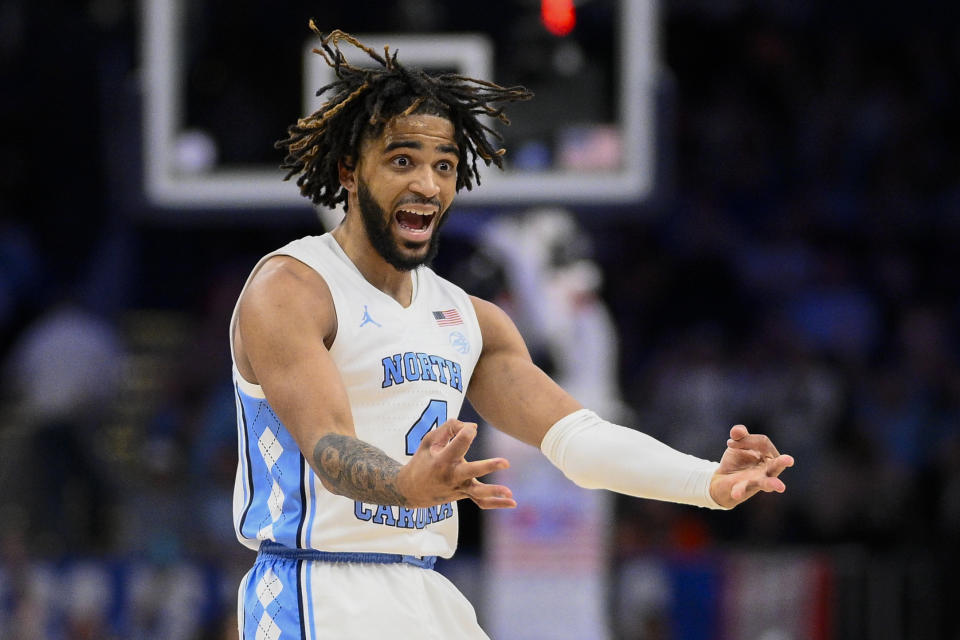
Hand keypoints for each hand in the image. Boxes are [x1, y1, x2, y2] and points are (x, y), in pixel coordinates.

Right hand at [397, 419, 516, 509]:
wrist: (410, 490)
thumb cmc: (423, 460)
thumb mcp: (429, 440)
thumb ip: (450, 427)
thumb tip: (474, 427)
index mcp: (442, 460)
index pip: (460, 441)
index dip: (467, 430)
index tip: (468, 428)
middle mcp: (451, 475)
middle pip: (472, 471)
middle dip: (488, 466)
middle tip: (506, 462)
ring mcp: (458, 488)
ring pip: (477, 492)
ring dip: (493, 492)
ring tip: (509, 492)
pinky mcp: (464, 494)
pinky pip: (480, 502)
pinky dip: (496, 504)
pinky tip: (513, 503)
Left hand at [709, 424, 793, 508]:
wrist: (724, 479)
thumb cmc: (738, 460)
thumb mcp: (737, 445)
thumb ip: (739, 435)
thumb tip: (738, 431)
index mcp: (769, 456)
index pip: (764, 443)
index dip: (747, 440)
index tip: (730, 443)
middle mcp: (768, 470)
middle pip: (777, 465)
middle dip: (782, 462)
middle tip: (789, 460)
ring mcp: (758, 481)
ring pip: (767, 483)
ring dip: (772, 484)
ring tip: (781, 487)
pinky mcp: (746, 490)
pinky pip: (744, 490)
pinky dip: (739, 491)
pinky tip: (736, 494)